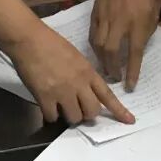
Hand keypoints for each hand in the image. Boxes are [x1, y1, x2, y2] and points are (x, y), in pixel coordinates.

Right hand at [6, 25, 134, 125]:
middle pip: (92, 112)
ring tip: (60, 106)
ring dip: (69, 116)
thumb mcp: (75, 56)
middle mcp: (78, 83)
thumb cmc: (51, 43)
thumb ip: (83, 74)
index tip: (130, 121)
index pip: (107, 95)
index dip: (119, 110)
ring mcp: (62, 91)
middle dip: (87, 115)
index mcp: (87, 72)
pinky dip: (51, 115)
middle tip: (78, 109)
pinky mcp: (45, 97)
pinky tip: (47, 105)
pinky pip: (53, 117)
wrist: (30, 39)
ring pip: (74, 118)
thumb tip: (86, 91)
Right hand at [90, 0, 157, 88]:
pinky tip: (98, 53)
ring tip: (106, 68)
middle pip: (112, 51)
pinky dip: (95, 48)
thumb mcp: (152, 13)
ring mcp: (105, 19)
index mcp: (137, 24)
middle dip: (112, 68)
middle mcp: (120, 23)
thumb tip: (139, 50)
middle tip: (114, 78)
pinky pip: (92, 35)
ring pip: (99, 45)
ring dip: (102, 60)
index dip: (132, 72)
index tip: (130, 86)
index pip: (134, 53)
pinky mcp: (95, 15)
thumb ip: (146, 32)